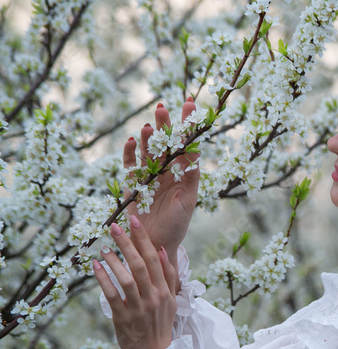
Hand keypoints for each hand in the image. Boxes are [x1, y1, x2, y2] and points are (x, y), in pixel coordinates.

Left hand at [93, 215, 176, 348]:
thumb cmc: (160, 325)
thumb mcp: (171, 300)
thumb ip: (167, 275)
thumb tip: (160, 250)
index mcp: (165, 290)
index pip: (155, 258)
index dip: (144, 238)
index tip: (134, 220)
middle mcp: (153, 297)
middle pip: (140, 264)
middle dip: (127, 243)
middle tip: (114, 226)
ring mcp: (139, 308)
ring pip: (126, 278)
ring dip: (114, 259)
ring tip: (102, 246)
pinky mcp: (123, 318)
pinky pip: (112, 295)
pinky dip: (103, 279)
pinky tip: (95, 266)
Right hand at [123, 99, 199, 266]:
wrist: (155, 245)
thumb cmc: (176, 225)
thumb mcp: (188, 200)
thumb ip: (191, 176)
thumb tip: (197, 151)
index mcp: (182, 173)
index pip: (186, 144)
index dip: (187, 124)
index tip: (189, 103)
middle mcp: (166, 171)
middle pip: (164, 143)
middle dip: (164, 125)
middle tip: (162, 107)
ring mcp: (148, 176)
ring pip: (147, 150)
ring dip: (147, 137)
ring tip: (147, 126)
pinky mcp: (132, 184)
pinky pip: (129, 164)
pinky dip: (129, 152)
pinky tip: (131, 140)